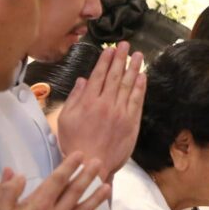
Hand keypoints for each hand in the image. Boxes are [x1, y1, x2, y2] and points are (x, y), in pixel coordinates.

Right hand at [0, 153, 109, 209]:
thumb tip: (16, 173)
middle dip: (87, 176)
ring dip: (96, 197)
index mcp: (39, 205)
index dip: (69, 166)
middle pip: (75, 192)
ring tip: (107, 186)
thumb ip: (6, 191)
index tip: (80, 155)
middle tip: (99, 163)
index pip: (58, 180)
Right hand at [57, 42, 145, 181]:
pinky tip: (142, 76)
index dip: (105, 61)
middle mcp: (106, 104)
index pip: (99, 75)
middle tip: (125, 45)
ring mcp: (120, 113)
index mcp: (88, 102)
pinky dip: (140, 87)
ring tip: (137, 55)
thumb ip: (75, 98)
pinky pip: (137, 100)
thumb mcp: (66, 119)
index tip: (110, 49)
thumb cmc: (75, 144)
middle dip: (120, 59)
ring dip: (133, 68)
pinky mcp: (131, 122)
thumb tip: (83, 80)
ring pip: (128, 85)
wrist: (92, 164)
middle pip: (115, 76)